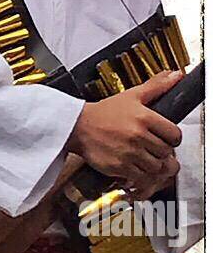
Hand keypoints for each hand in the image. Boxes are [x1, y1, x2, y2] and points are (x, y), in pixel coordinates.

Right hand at [66, 71, 182, 196]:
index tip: (165, 138)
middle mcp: (138, 135)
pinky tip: (134, 167)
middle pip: (166, 152)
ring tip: (143, 158)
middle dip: (160, 151)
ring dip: (152, 165)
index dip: (172, 138)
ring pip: (156, 167)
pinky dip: (141, 176)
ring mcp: (129, 152)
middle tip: (151, 148)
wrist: (76, 126)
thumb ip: (156, 86)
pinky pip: (142, 178)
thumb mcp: (130, 96)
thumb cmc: (102, 113)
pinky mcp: (119, 167)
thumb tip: (176, 75)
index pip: (175, 134)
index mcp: (144, 117)